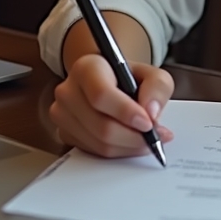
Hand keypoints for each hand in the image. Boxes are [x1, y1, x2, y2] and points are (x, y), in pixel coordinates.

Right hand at [49, 54, 174, 157]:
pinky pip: (93, 152)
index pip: (101, 94)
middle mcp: (68, 91)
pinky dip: (118, 151)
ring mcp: (62, 114)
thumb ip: (158, 87)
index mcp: (87, 68)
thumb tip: (151, 112)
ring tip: (147, 140)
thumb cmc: (129, 77)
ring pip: (98, 143)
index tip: (148, 123)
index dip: (126, 112)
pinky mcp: (64, 134)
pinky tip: (131, 142)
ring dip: (128, 146)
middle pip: (101, 125)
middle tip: (155, 137)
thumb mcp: (152, 74)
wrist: (108, 82)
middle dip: (133, 136)